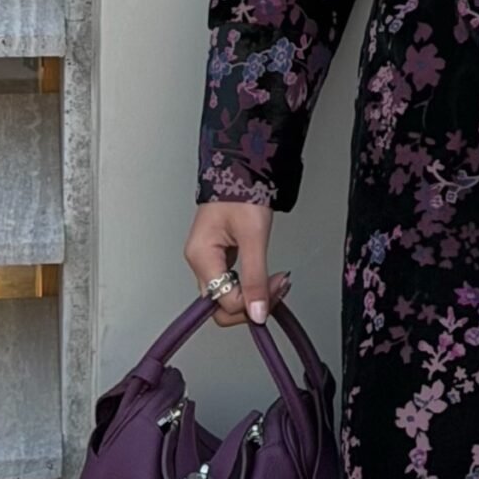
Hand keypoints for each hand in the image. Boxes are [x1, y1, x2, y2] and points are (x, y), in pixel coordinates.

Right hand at [184, 199, 288, 327]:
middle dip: (252, 303)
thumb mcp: (254, 235)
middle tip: (278, 287)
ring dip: (254, 295)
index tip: (277, 286)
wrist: (242, 165)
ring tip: (277, 281)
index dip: (252, 302)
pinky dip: (251, 284)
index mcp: (201, 256)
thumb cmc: (242, 190)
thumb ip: (255, 277)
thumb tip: (257, 313)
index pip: (224, 302)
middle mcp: (200, 261)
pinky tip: (266, 277)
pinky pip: (232, 282)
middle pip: (222, 304)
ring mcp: (208, 259)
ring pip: (228, 295)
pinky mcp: (219, 255)